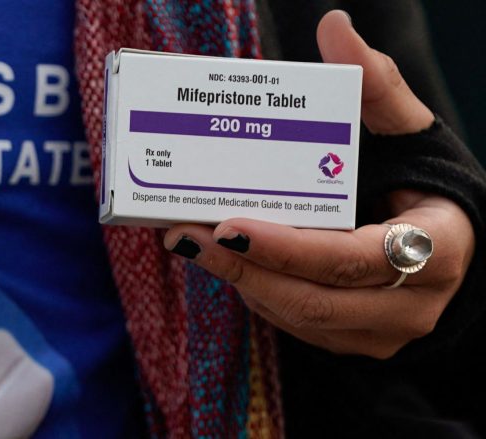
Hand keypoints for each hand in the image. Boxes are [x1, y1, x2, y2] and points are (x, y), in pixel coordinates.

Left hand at [162, 10, 474, 358]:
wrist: (444, 238)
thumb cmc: (419, 180)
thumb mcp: (407, 132)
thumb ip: (374, 84)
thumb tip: (335, 29)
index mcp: (437, 249)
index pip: (357, 258)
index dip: (290, 247)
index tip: (231, 224)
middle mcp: (413, 303)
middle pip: (314, 297)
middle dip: (243, 265)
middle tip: (185, 232)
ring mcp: (380, 331)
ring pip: (297, 316)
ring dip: (238, 278)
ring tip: (189, 238)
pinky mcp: (351, 340)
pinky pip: (293, 323)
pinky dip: (254, 289)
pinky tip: (223, 256)